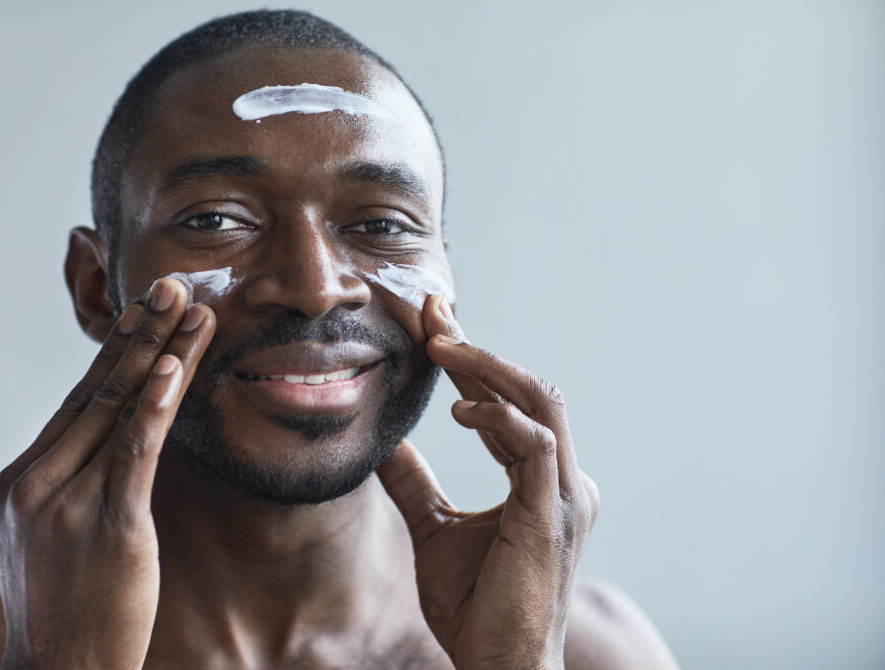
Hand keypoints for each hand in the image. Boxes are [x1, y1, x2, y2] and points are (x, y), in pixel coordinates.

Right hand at [0, 279, 214, 668]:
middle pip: (96, 390)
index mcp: (22, 479)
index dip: (117, 351)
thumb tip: (111, 445)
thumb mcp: (52, 538)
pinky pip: (134, 450)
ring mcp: (65, 501)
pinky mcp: (107, 524)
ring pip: (120, 407)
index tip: (145, 310)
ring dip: (161, 351)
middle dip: (139, 331)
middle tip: (169, 283)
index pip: (77, 400)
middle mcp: (35, 480)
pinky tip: (176, 366)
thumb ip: (71, 487)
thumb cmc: (64, 608)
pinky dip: (156, 403)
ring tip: (191, 306)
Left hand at [377, 295, 599, 669]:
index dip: (472, 361)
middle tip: (433, 313)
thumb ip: (415, 484)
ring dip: (490, 367)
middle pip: (526, 390)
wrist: (499, 666)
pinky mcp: (552, 514)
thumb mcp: (432, 530)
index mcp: (539, 480)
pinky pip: (535, 445)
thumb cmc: (476, 607)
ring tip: (441, 345)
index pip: (507, 404)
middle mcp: (561, 479)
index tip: (433, 325)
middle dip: (479, 347)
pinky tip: (459, 410)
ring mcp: (563, 494)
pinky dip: (499, 418)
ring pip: (541, 402)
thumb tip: (384, 444)